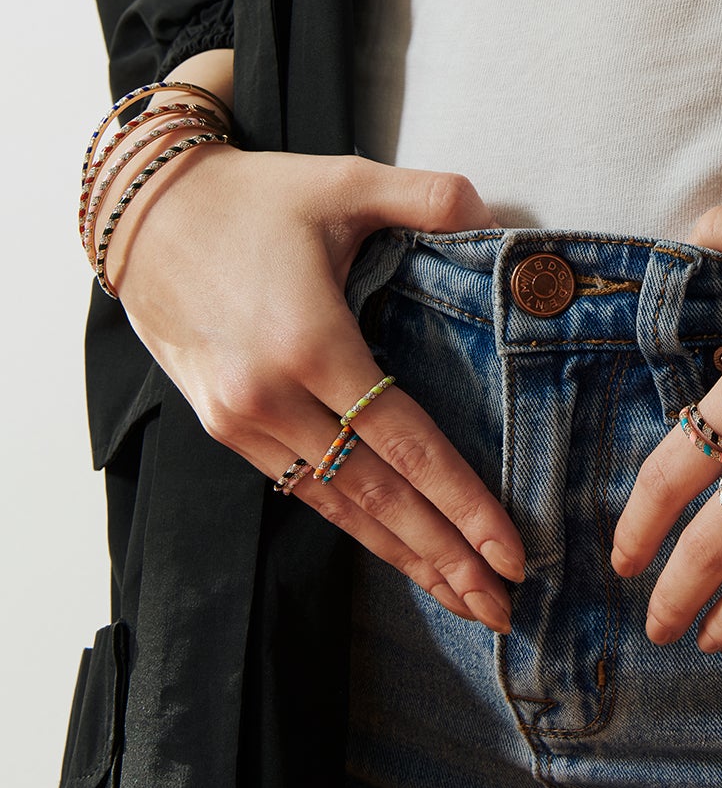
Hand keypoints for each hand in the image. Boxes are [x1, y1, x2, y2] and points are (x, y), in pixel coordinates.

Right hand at [109, 143, 525, 632]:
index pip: (406, 444)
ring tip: (461, 599)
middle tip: (502, 607)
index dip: (463, 503)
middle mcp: (274, 398)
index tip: (511, 551)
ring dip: (402, 557)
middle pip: (376, 498)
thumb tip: (491, 212)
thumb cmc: (252, 196)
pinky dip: (355, 526)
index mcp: (312, 344)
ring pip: (338, 508)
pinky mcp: (225, 427)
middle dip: (443, 557)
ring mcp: (243, 421)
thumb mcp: (344, 180)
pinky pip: (303, 488)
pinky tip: (395, 551)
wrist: (144, 214)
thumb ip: (426, 196)